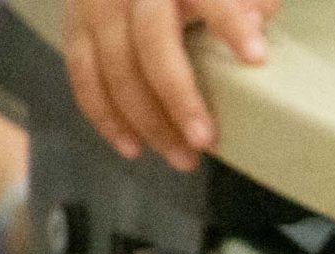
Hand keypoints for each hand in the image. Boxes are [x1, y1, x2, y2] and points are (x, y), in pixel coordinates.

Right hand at [66, 0, 278, 171]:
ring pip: (115, 67)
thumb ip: (247, 0)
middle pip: (152, 42)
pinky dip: (107, 117)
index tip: (257, 58)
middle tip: (204, 140)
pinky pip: (84, 76)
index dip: (231, 25)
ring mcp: (97, 7)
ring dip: (147, 121)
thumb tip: (258, 20)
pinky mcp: (76, 27)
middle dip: (178, 97)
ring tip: (182, 158)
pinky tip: (134, 147)